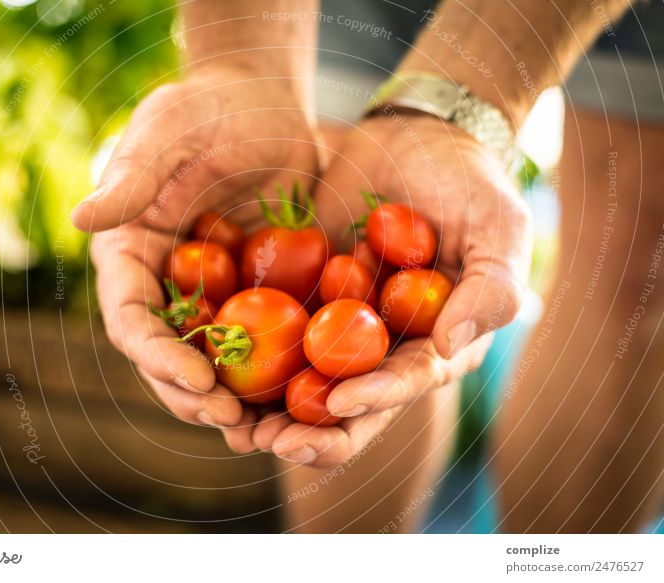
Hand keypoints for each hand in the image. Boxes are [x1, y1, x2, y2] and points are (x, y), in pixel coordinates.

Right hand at [75, 64, 318, 451]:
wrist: (263, 101)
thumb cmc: (207, 106)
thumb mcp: (168, 131)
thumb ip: (132, 176)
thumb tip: (82, 218)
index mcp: (130, 252)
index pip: (131, 318)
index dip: (158, 357)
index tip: (198, 382)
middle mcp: (164, 282)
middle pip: (167, 355)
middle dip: (192, 394)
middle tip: (231, 420)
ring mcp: (210, 292)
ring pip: (211, 361)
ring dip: (231, 399)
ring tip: (263, 431)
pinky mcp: (253, 291)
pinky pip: (260, 340)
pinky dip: (273, 372)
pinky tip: (298, 397)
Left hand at [255, 113, 531, 466]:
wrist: (415, 138)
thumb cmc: (470, 185)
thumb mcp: (499, 228)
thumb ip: (491, 288)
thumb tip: (450, 345)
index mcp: (433, 343)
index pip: (404, 382)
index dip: (375, 399)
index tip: (340, 402)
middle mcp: (381, 344)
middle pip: (346, 401)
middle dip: (311, 430)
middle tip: (272, 442)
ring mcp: (336, 322)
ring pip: (300, 378)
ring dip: (268, 409)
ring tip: (232, 425)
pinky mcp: (299, 295)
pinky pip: (268, 329)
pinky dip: (243, 351)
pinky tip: (210, 367)